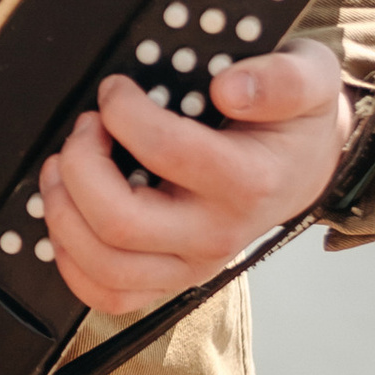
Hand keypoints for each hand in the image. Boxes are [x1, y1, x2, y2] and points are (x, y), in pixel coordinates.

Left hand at [35, 40, 349, 320]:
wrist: (303, 167)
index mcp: (248, 183)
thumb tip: (230, 89)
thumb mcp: (310, 79)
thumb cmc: (295, 122)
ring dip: (64, 211)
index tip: (114, 89)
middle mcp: (217, 235)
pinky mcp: (168, 279)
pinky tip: (70, 212)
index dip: (124, 112)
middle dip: (81, 165)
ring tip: (65, 165)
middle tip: (85, 127)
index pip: (166, 152)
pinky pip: (107, 295)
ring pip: (105, 267)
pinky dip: (72, 260)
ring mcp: (191, 265)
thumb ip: (282, 79)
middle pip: (120, 224)